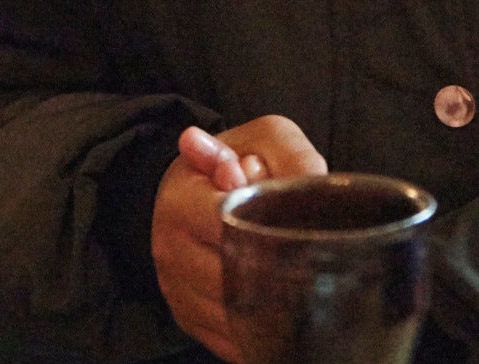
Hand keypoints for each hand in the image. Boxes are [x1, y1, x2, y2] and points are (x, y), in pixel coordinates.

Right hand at [152, 116, 324, 363]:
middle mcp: (168, 248)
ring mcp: (175, 289)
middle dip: (274, 272)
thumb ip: (292, 155)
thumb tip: (310, 181)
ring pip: (232, 314)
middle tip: (310, 262)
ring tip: (298, 285)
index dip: (268, 231)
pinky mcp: (188, 318)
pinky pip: (228, 338)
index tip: (297, 230)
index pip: (224, 228)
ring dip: (270, 307)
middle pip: (230, 278)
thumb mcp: (268, 139)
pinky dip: (260, 331)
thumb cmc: (241, 160)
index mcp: (181, 200)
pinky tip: (283, 313)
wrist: (201, 190)